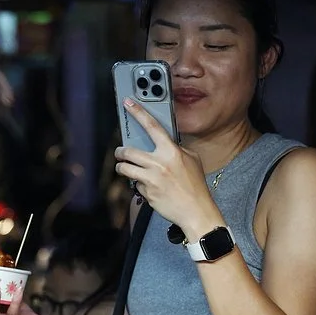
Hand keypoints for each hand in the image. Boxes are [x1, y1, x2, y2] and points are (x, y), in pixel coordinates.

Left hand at [114, 98, 211, 230]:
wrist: (195, 211)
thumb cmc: (195, 185)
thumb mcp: (192, 160)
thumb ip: (176, 149)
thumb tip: (163, 142)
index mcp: (171, 151)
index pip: (152, 126)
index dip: (138, 112)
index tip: (127, 103)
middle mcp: (159, 163)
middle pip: (128, 151)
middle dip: (120, 152)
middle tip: (120, 152)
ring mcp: (151, 179)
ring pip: (125, 169)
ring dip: (122, 168)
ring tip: (126, 168)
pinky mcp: (146, 193)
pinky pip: (135, 185)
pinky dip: (139, 186)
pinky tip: (149, 188)